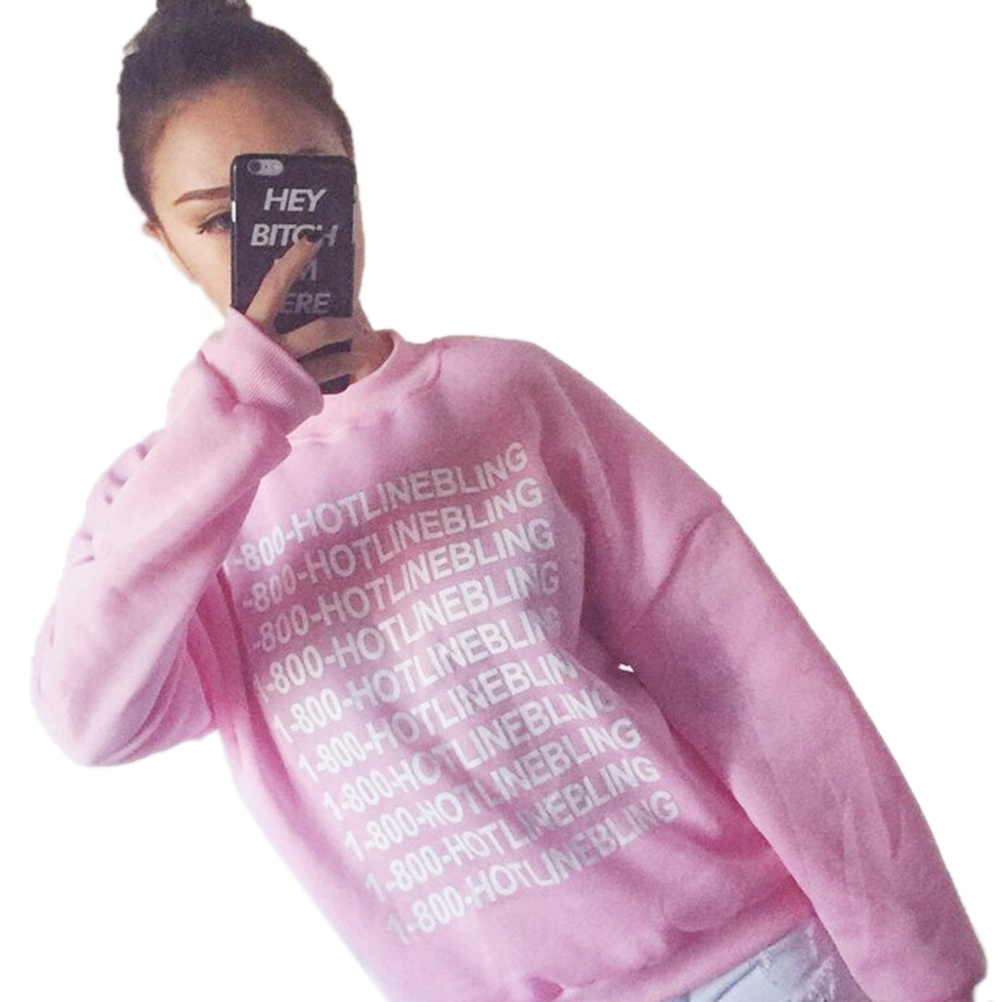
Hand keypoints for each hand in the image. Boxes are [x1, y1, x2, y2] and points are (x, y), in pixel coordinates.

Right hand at [243, 237, 375, 387]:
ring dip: (350, 353)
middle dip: (343, 324)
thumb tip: (278, 294)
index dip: (294, 259)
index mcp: (249, 326)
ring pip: (331, 358)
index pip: (274, 284)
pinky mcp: (298, 393)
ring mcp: (287, 372)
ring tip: (359, 350)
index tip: (313, 240)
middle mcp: (271, 348)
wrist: (222, 415)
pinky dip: (343, 370)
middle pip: (321, 329)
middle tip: (353, 321)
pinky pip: (330, 378)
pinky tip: (351, 366)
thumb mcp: (233, 340)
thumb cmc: (230, 371)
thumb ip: (253, 322)